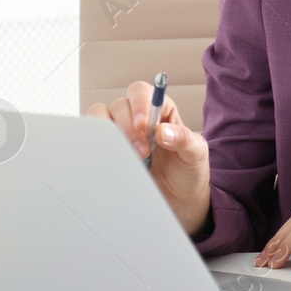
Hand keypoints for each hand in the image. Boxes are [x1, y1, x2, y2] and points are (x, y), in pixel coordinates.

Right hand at [84, 80, 209, 235]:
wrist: (179, 198)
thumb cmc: (188, 170)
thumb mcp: (196, 154)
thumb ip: (184, 139)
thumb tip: (163, 131)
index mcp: (160, 109)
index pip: (142, 93)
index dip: (139, 105)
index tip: (143, 125)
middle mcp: (137, 118)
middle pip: (119, 106)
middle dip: (128, 127)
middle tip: (143, 151)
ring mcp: (121, 134)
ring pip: (101, 118)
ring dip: (111, 136)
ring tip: (129, 157)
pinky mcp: (109, 151)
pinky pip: (94, 140)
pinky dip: (99, 147)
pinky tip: (113, 160)